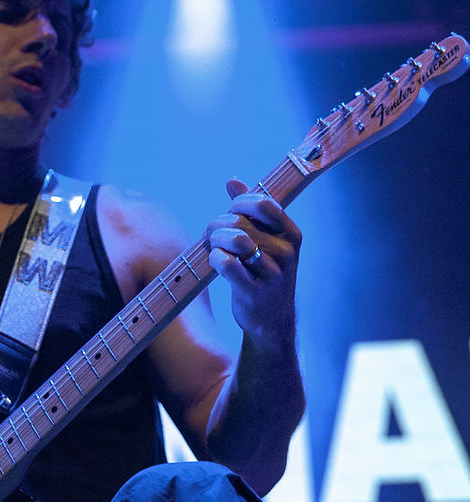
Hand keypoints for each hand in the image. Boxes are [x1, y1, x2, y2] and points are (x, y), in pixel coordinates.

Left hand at [206, 178, 300, 339]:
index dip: (239, 203)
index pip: (263, 203)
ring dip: (216, 240)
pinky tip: (216, 261)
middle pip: (242, 221)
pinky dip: (216, 259)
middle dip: (218, 224)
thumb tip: (232, 180)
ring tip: (213, 247)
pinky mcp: (254, 292)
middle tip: (211, 234)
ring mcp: (272, 273)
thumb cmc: (263, 274)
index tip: (230, 213)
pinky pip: (228, 265)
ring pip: (236, 239)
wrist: (271, 320)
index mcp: (291, 234)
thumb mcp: (264, 241)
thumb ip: (249, 209)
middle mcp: (286, 251)